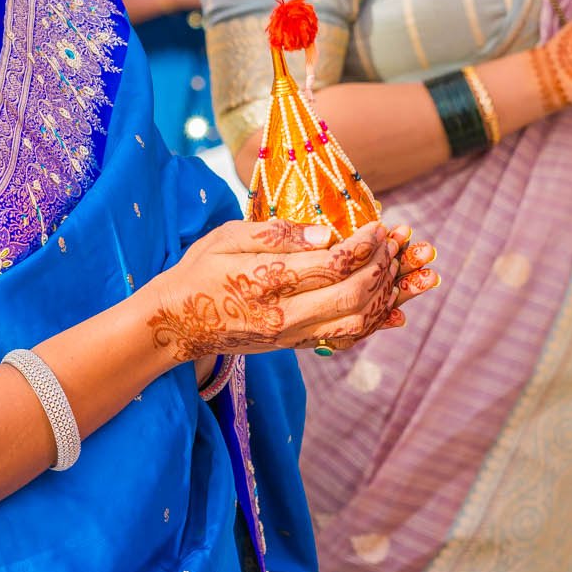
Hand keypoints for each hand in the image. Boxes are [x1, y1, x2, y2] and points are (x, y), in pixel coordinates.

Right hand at [144, 217, 437, 362]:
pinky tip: (390, 303)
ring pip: (356, 321)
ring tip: (395, 267)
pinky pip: (345, 337)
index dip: (364, 244)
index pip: (331, 264)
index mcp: (264, 282)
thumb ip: (276, 233)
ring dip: (384, 294)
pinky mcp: (294, 346)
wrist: (176, 324)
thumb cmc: (198, 272)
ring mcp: (290, 335)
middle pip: (353, 294)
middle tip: (392, 243)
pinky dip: (374, 320)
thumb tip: (325, 234)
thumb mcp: (227, 237)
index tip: (379, 225)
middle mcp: (281, 315)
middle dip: (382, 266)